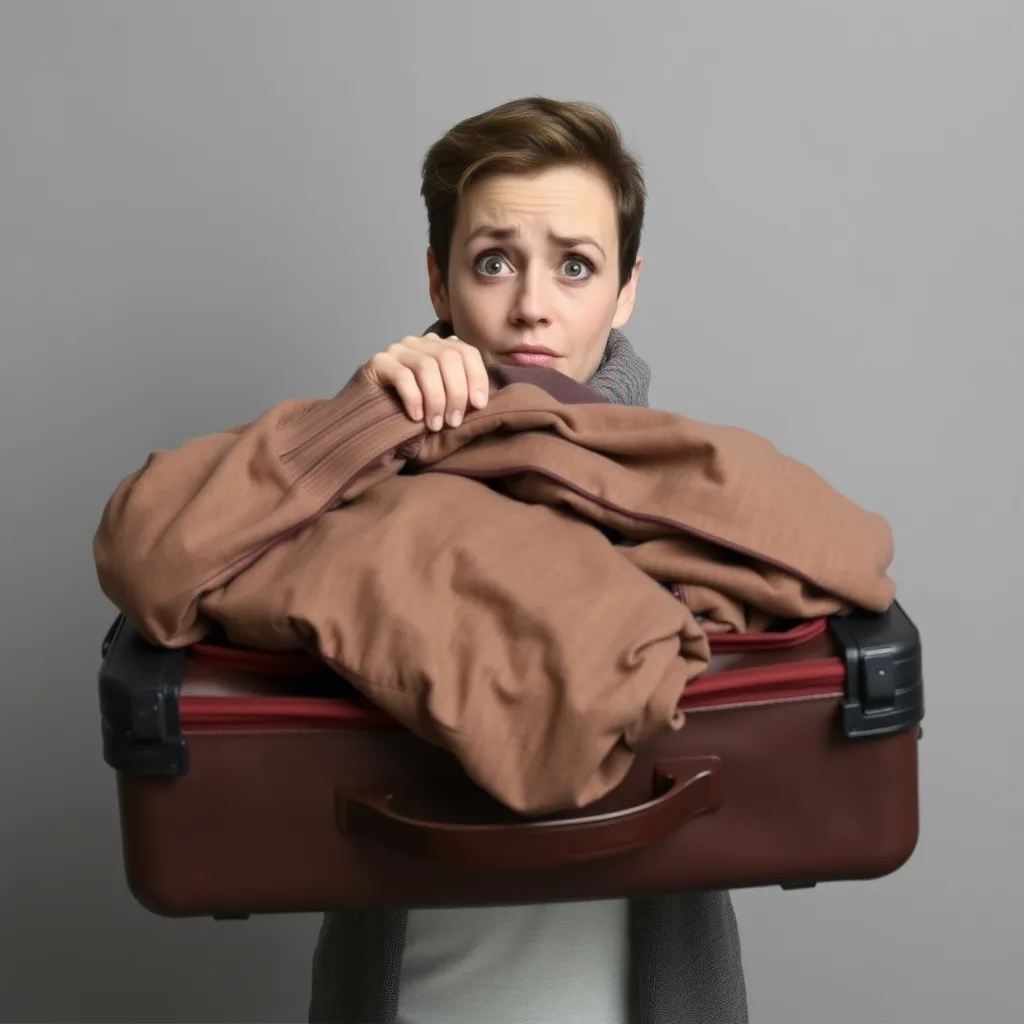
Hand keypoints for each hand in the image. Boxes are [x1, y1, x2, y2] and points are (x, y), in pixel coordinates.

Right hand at [365, 333, 489, 429]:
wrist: (368, 417)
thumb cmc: (411, 410)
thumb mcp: (441, 400)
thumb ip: (459, 392)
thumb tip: (481, 399)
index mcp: (439, 347)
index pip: (467, 352)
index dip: (477, 377)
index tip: (479, 405)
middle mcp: (419, 343)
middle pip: (448, 358)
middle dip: (456, 393)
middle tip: (453, 421)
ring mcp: (398, 350)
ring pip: (426, 366)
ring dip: (436, 400)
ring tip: (435, 425)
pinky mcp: (378, 362)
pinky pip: (402, 376)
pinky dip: (414, 399)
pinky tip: (416, 417)